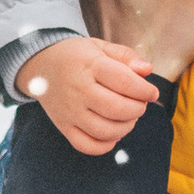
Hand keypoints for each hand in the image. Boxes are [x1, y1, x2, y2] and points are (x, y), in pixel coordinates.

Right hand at [15, 33, 160, 153]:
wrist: (41, 65)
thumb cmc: (77, 56)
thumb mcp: (101, 47)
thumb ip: (126, 56)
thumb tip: (147, 70)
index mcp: (90, 65)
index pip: (124, 82)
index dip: (144, 90)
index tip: (152, 92)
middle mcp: (78, 90)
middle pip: (116, 108)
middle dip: (137, 109)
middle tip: (140, 104)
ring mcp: (70, 111)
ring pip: (104, 131)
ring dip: (125, 127)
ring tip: (128, 117)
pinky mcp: (64, 126)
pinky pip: (87, 146)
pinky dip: (105, 145)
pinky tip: (112, 133)